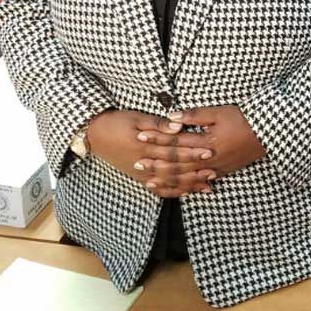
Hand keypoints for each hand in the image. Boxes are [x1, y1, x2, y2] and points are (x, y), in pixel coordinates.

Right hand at [87, 110, 217, 197]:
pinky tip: (187, 193)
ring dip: (188, 184)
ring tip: (207, 185)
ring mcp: (142, 173)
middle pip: (174, 168)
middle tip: (214, 170)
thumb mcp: (137, 117)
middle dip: (195, 170)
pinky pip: (158, 189)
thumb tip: (178, 126)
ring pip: (169, 182)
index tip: (209, 151)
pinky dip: (173, 192)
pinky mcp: (139, 177)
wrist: (95, 135)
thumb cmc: (118, 122)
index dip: (192, 151)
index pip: (174, 150)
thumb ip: (158, 124)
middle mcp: (145, 163)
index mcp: (146, 146)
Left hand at [134, 106, 265, 184]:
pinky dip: (185, 188)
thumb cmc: (243, 119)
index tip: (141, 136)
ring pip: (186, 178)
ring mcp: (214, 169)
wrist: (266, 134)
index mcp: (206, 142)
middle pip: (177, 163)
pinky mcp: (220, 173)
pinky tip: (174, 190)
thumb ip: (195, 115)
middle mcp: (208, 159)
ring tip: (149, 182)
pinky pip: (199, 184)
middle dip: (156, 163)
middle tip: (137, 163)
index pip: (176, 141)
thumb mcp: (219, 112)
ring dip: (167, 180)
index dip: (157, 138)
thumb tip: (172, 115)